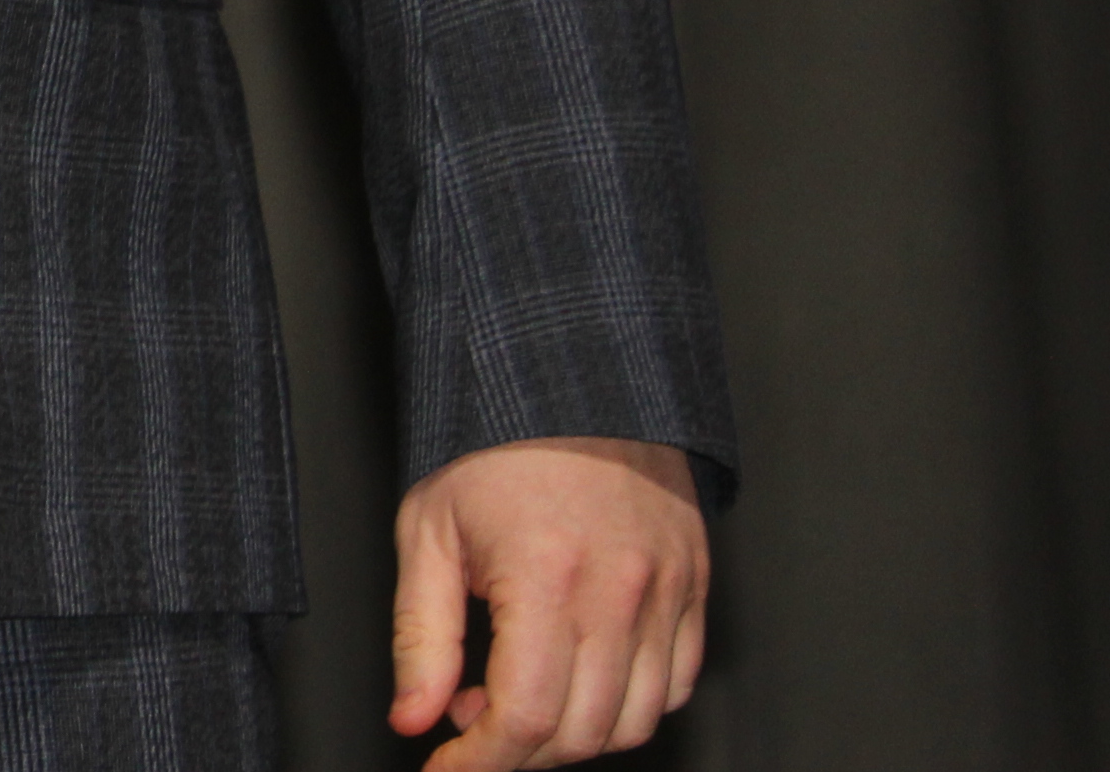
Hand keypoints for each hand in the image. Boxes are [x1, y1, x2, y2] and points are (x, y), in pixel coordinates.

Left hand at [389, 436, 708, 764]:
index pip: (524, 718)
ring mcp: (668, 592)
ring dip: (574, 735)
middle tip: (474, 716)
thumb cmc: (493, 445)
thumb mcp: (428, 530)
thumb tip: (414, 720)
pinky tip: (579, 674)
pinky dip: (629, 705)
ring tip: (524, 691)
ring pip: (636, 722)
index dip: (480, 763)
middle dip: (519, 752)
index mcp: (546, 577)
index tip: (446, 767)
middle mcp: (619, 592)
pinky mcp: (695, 587)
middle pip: (580, 732)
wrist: (569, 377)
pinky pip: (675, 685)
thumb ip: (421, 638)